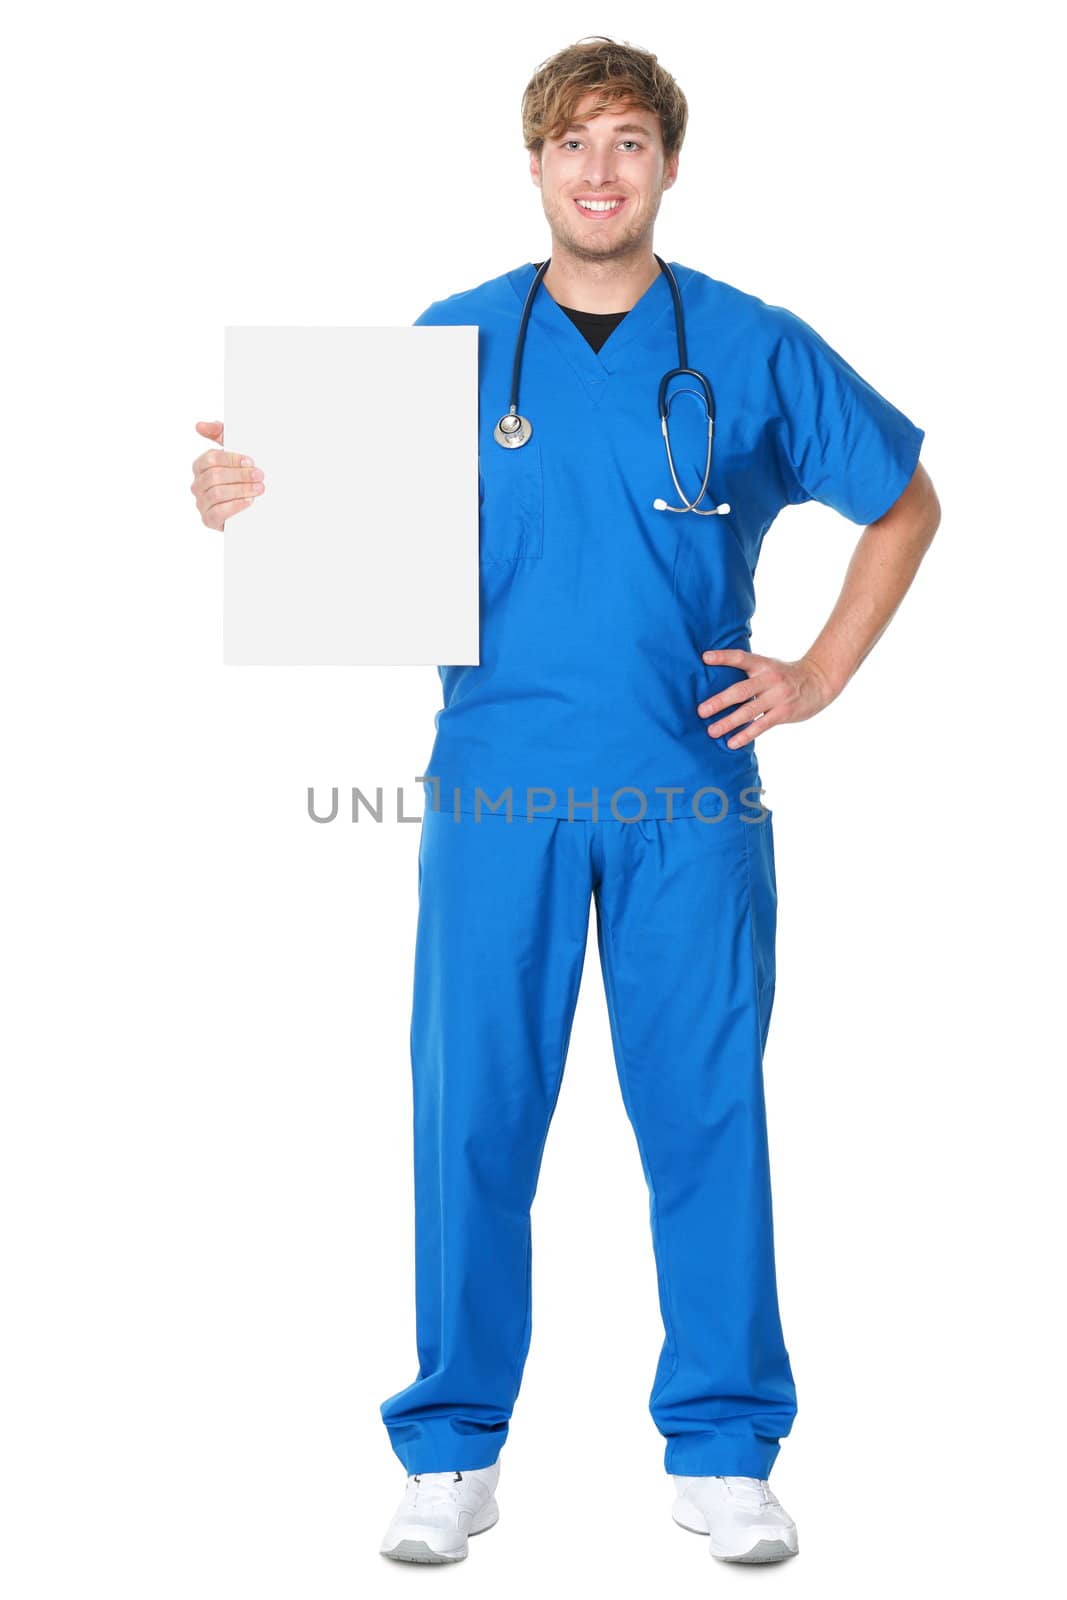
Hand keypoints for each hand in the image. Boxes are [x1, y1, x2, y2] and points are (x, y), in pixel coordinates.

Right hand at [190, 420, 266, 529]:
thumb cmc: (241, 477)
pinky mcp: (209, 520)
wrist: (254, 508)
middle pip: (214, 476)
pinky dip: (235, 506)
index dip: (231, 459)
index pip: (211, 459)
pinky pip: (218, 512)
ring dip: (240, 490)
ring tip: (260, 488)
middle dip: (240, 475)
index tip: (251, 461)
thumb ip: (219, 433)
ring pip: (216, 493)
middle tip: (260, 476)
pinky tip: (249, 501)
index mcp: (201, 466)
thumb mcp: (234, 453)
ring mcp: (201, 503)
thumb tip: (199, 425)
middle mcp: (198, 484)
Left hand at [697, 648, 836, 747]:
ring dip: (728, 722)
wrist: (819, 682)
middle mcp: (769, 679)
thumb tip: (717, 681)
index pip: (741, 658)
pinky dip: (745, 735)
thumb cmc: (785, 676)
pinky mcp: (784, 713)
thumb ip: (749, 673)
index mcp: (763, 664)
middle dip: (719, 701)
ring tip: (712, 731)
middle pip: (741, 690)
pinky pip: (761, 726)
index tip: (704, 657)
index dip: (723, 657)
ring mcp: (777, 696)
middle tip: (701, 711)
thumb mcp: (769, 666)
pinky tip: (732, 743)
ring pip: (749, 711)